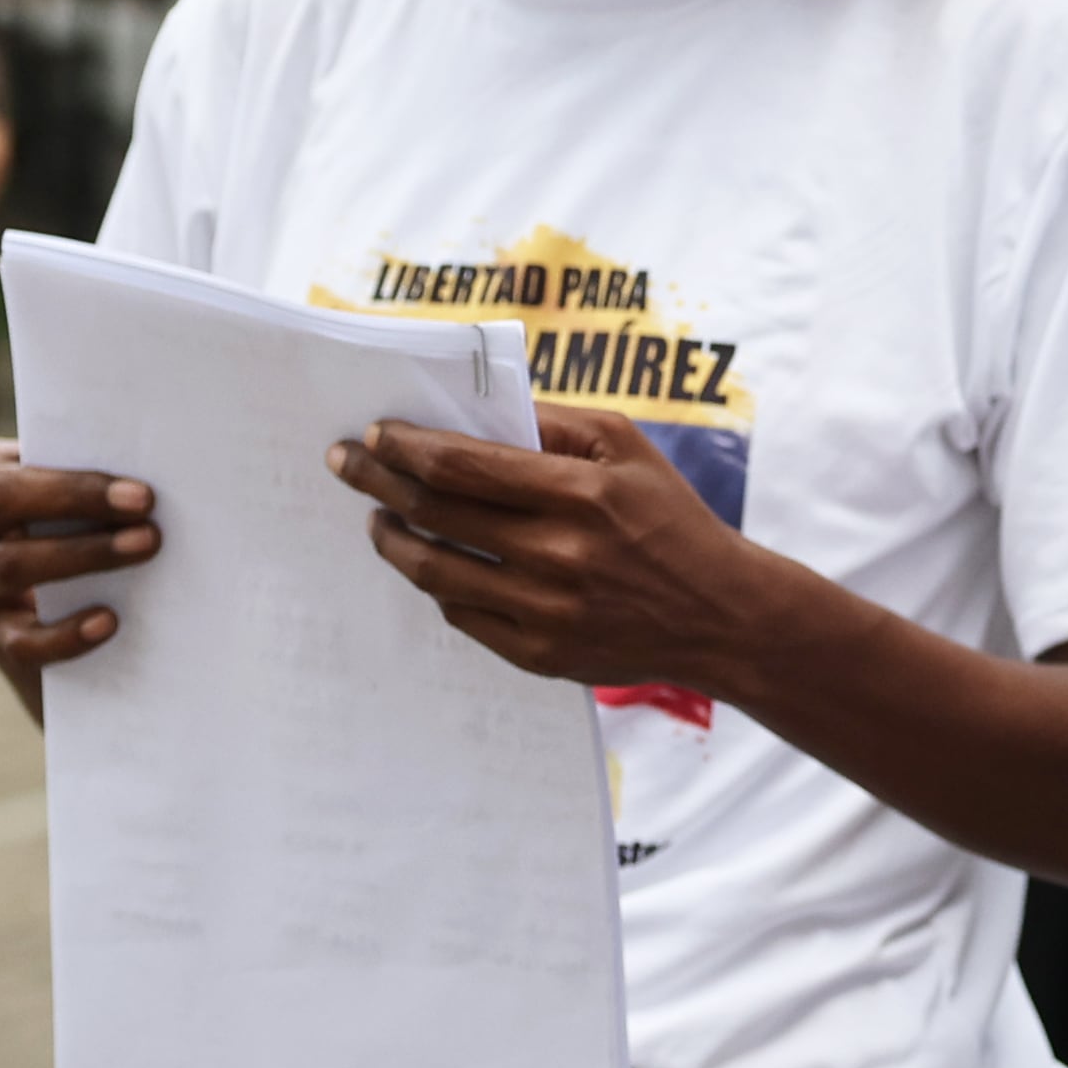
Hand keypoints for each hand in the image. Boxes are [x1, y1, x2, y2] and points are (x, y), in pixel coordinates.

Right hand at [0, 436, 160, 716]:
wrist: (39, 601)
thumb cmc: (59, 519)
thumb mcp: (54, 489)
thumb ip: (76, 473)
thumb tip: (146, 465)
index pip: (5, 469)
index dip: (70, 480)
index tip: (138, 489)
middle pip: (0, 503)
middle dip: (77, 501)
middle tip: (147, 507)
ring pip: (12, 565)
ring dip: (85, 555)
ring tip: (145, 546)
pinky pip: (22, 640)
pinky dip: (66, 633)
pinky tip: (108, 621)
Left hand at [326, 407, 771, 692]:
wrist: (722, 616)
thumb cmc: (672, 520)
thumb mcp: (629, 449)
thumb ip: (554, 423)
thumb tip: (474, 412)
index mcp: (580, 495)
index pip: (462, 465)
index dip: (406, 447)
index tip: (376, 434)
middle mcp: (558, 554)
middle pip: (435, 514)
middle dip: (377, 483)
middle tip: (346, 463)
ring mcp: (545, 611)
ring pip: (433, 571)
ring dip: (392, 539)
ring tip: (379, 519)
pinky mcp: (540, 654)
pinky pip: (461, 615)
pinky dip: (437, 585)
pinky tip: (434, 563)